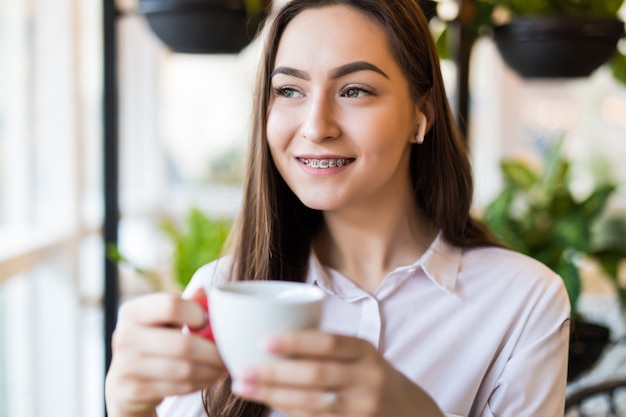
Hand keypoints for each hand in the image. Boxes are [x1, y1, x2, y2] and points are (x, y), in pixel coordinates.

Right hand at [104, 292, 226, 416]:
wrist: (124, 381)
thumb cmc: (153, 340)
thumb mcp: (163, 319)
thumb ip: (185, 305)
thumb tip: (204, 292)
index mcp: (132, 311)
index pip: (171, 306)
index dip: (197, 314)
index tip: (208, 322)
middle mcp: (124, 337)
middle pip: (183, 344)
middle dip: (213, 351)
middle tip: (228, 353)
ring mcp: (127, 366)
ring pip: (185, 369)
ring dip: (211, 369)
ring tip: (222, 366)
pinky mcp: (135, 391)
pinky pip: (180, 387)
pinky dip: (201, 383)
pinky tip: (209, 377)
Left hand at [231, 331, 443, 416]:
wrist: (409, 412)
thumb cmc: (370, 376)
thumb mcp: (359, 355)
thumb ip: (326, 348)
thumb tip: (271, 340)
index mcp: (364, 351)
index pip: (328, 342)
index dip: (295, 341)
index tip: (263, 341)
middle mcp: (366, 379)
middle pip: (315, 375)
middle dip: (274, 373)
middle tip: (242, 370)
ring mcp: (362, 408)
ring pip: (311, 402)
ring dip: (273, 395)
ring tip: (244, 386)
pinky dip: (288, 410)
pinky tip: (267, 402)